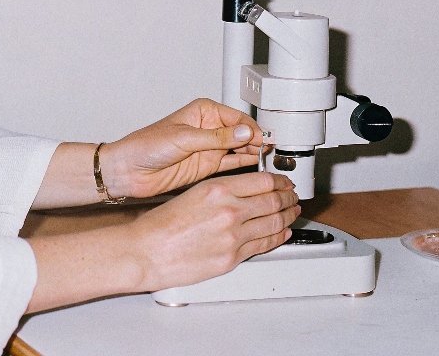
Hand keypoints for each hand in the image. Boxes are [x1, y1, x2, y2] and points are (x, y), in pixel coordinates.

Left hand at [101, 98, 262, 197]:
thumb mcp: (184, 139)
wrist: (128, 170)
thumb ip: (217, 137)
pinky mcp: (206, 166)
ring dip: (253, 152)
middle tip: (271, 150)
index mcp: (203, 112)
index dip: (252, 128)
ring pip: (239, 148)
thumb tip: (244, 132)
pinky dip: (244, 164)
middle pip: (242, 132)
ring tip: (268, 159)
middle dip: (257, 140)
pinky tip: (256, 167)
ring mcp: (209, 148)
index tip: (263, 139)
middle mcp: (208, 129)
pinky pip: (231, 163)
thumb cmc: (146, 146)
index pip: (237, 119)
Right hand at [130, 171, 299, 290]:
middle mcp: (229, 211)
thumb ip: (222, 190)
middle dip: (288, 198)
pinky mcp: (231, 258)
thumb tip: (247, 190)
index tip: (284, 182)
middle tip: (293, 197)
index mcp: (218, 189)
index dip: (280, 181)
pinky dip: (277, 237)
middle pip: (273, 201)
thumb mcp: (193, 193)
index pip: (263, 181)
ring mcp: (233, 236)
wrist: (145, 252)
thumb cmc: (161, 225)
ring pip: (273, 223)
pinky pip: (263, 245)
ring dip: (287, 217)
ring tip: (292, 213)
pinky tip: (282, 233)